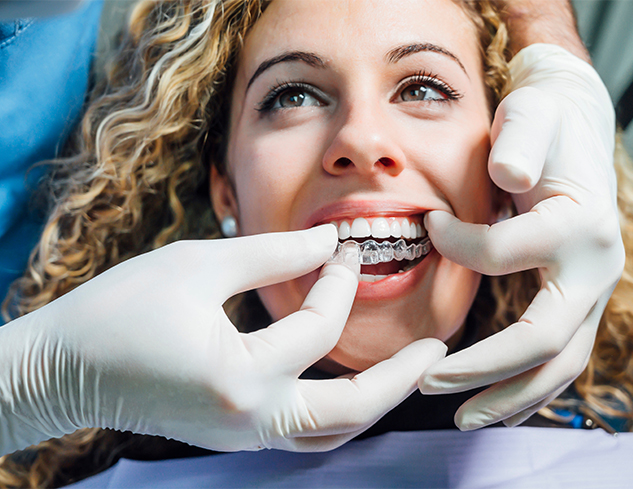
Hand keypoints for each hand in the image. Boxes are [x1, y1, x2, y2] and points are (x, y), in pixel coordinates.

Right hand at [0, 225, 445, 454]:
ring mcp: (243, 437)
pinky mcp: (234, 437)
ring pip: (331, 433)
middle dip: (400, 378)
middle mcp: (251, 420)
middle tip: (437, 351)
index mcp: (242, 375)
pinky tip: (348, 378)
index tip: (343, 245)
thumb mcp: (199, 264)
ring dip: (374, 401)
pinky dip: (336, 408)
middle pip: (351, 411)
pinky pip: (303, 432)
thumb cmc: (120, 310)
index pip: (318, 327)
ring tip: (405, 370)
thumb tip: (327, 241)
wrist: (62, 369)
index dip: (337, 280)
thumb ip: (271, 254)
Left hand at [419, 44, 624, 428]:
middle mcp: (596, 268)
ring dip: (508, 397)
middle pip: (544, 340)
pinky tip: (494, 403)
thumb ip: (521, 142)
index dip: (456, 246)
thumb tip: (508, 177)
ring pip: (559, 364)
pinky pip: (558, 357)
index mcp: (580, 225)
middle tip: (426, 383)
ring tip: (462, 418)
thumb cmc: (544, 122)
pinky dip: (526, 386)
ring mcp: (591, 291)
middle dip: (482, 369)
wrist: (574, 127)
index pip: (503, 256)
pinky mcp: (577, 301)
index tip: (426, 226)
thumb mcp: (532, 116)